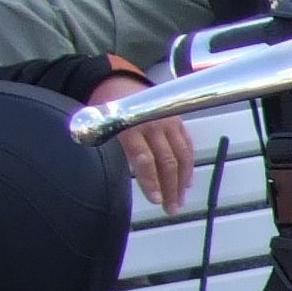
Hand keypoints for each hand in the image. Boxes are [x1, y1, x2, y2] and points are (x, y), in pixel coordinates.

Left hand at [92, 76, 200, 214]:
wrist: (118, 82)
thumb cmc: (107, 107)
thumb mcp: (103, 125)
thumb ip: (115, 148)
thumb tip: (120, 176)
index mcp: (131, 124)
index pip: (144, 159)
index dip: (150, 182)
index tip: (155, 200)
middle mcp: (153, 123)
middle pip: (167, 161)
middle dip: (170, 187)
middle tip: (170, 208)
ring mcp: (169, 121)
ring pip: (182, 155)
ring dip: (182, 181)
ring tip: (179, 200)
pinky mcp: (178, 120)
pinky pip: (187, 145)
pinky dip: (189, 165)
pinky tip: (186, 182)